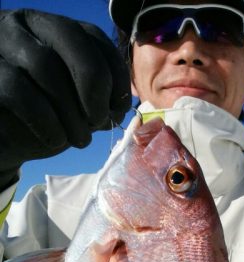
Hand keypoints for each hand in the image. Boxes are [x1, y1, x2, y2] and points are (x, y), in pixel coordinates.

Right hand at [0, 9, 130, 188]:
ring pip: (45, 65)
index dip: (115, 74)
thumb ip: (99, 98)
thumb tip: (120, 104)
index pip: (94, 37)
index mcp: (55, 30)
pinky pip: (19, 91)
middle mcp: (25, 25)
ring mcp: (1, 44)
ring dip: (72, 112)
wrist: (5, 140)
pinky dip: (46, 121)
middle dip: (94, 85)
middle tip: (99, 121)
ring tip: (80, 140)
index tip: (118, 110)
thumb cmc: (46, 121)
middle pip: (71, 38)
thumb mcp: (78, 106)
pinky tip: (56, 140)